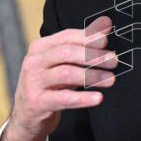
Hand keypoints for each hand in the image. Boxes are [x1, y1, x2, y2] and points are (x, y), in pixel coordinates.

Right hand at [0, 16, 116, 140]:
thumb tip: (105, 24)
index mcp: (40, 48)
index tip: (106, 40)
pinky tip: (98, 98)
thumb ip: (82, 43)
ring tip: (110, 79)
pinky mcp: (37, 102)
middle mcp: (34, 62)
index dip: (88, 37)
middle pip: (67, 53)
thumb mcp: (62, 63)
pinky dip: (83, 98)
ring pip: (66, 74)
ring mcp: (33, 82)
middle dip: (93, 55)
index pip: (66, 37)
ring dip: (92, 75)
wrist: (27, 116)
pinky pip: (63, 99)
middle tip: (113, 61)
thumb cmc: (49, 84)